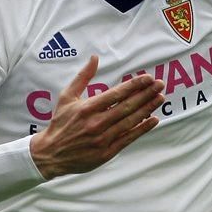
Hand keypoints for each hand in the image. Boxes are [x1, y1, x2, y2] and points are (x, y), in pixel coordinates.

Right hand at [30, 57, 162, 178]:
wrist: (51, 154)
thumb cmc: (60, 123)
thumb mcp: (67, 97)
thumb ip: (83, 77)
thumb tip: (95, 58)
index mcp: (87, 107)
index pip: (116, 94)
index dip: (134, 85)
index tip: (148, 78)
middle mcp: (96, 122)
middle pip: (127, 106)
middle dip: (146, 94)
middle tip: (160, 85)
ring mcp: (102, 138)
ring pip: (130, 121)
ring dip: (147, 109)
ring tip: (160, 98)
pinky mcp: (107, 152)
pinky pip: (128, 138)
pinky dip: (142, 129)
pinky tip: (153, 120)